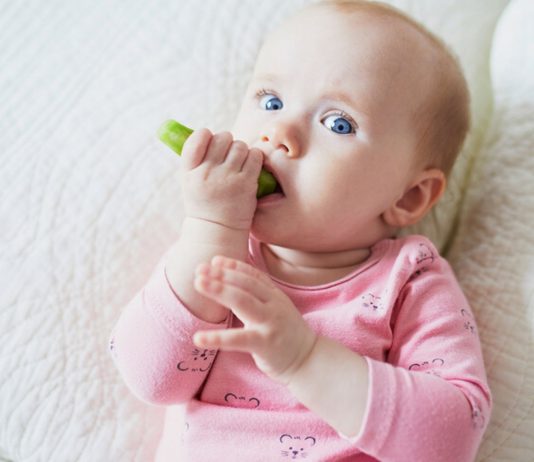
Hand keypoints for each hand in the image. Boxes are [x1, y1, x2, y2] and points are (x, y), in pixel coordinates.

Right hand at [180, 129, 263, 230]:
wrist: (218, 231)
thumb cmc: (205, 203)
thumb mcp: (190, 182)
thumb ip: (196, 160)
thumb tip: (206, 133)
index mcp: (189, 172)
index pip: (197, 138)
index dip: (207, 135)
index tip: (211, 143)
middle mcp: (206, 173)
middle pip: (222, 138)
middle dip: (227, 143)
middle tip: (228, 155)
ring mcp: (227, 178)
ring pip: (240, 145)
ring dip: (242, 151)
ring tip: (239, 163)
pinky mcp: (246, 183)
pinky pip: (255, 156)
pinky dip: (254, 158)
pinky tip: (250, 167)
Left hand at [192, 256, 317, 384]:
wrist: (309, 360)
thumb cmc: (285, 333)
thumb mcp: (275, 308)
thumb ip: (257, 294)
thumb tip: (231, 278)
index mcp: (275, 296)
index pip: (253, 276)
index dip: (233, 266)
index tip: (214, 260)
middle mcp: (274, 305)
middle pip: (245, 284)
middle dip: (221, 275)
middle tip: (199, 269)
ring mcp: (271, 323)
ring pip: (243, 302)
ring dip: (219, 290)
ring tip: (198, 283)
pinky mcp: (266, 344)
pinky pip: (239, 339)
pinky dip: (218, 338)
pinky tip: (198, 338)